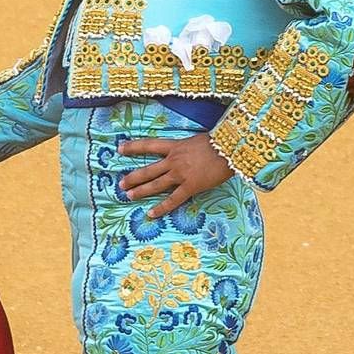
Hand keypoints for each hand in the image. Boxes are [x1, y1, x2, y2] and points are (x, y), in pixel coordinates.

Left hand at [118, 134, 234, 217]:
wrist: (233, 149)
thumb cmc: (221, 142)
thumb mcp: (198, 140)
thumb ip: (187, 147)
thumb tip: (186, 151)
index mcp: (176, 146)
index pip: (149, 145)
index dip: (133, 147)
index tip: (119, 148)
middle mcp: (174, 160)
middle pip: (148, 170)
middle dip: (133, 177)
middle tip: (120, 183)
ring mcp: (181, 174)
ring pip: (156, 184)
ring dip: (141, 190)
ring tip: (128, 196)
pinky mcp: (190, 186)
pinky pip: (173, 199)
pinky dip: (161, 208)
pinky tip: (150, 214)